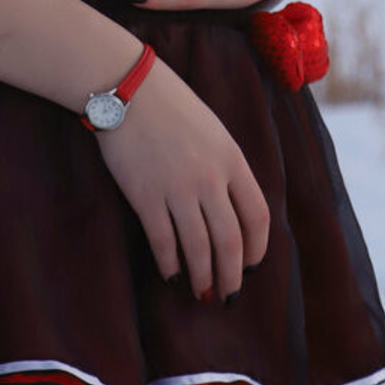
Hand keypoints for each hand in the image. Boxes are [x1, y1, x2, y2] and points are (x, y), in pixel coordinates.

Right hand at [95, 54, 270, 297]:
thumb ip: (226, 167)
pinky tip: (171, 274)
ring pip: (198, 248)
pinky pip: (163, 241)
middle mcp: (210, 178)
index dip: (257, 249)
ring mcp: (177, 189)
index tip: (251, 266)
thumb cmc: (170, 106)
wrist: (127, 89)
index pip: (258, 216)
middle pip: (230, 241)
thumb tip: (231, 211)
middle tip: (227, 295)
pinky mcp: (145, 196)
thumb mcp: (213, 131)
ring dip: (202, 277)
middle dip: (230, 275)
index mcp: (232, 159)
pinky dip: (169, 264)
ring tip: (201, 293)